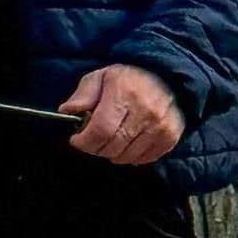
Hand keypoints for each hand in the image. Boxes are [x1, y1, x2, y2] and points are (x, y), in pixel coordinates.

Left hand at [60, 61, 184, 167]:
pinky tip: (127, 142)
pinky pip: (143, 160)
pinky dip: (130, 156)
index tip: (77, 139)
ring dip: (112, 153)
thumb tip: (67, 111)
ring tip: (110, 139)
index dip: (84, 141)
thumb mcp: (100, 77)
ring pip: (126, 157)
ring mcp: (161, 127)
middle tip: (91, 140)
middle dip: (95, 148)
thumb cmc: (128, 79)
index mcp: (125, 93)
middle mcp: (146, 112)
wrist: (167, 78)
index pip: (101, 130)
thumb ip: (83, 95)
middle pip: (112, 147)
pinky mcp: (170, 138)